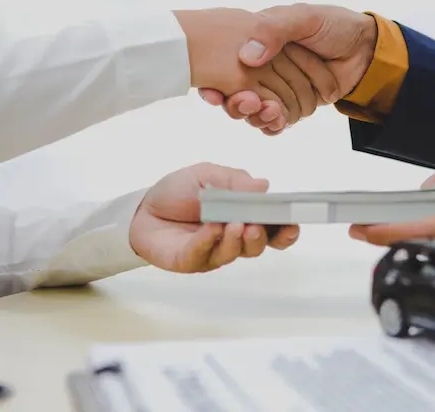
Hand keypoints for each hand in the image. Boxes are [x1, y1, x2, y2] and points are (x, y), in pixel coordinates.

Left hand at [129, 162, 299, 272]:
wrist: (142, 208)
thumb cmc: (177, 192)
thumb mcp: (207, 175)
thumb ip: (234, 181)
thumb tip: (263, 185)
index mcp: (243, 217)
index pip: (272, 228)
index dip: (285, 229)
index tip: (292, 223)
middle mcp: (232, 238)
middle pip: (258, 246)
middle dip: (263, 237)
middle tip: (257, 225)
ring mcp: (212, 252)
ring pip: (234, 253)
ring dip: (237, 239)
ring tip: (235, 224)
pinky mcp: (190, 261)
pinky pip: (204, 254)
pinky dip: (209, 240)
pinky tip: (211, 227)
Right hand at [174, 8, 333, 127]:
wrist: (366, 50)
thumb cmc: (334, 25)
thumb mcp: (304, 18)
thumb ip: (274, 30)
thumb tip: (247, 56)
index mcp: (256, 43)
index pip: (225, 66)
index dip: (215, 83)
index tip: (214, 94)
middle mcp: (261, 68)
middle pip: (236, 94)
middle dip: (237, 104)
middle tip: (249, 103)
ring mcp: (276, 89)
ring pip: (253, 112)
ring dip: (257, 117)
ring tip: (270, 111)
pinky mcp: (291, 106)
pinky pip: (274, 122)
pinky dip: (273, 125)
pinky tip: (278, 121)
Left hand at [348, 150, 434, 278]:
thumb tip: (433, 184)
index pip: (420, 231)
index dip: (385, 232)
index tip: (360, 229)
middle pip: (419, 247)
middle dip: (390, 237)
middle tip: (365, 226)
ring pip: (433, 255)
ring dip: (409, 241)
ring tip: (388, 227)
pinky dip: (432, 248)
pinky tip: (420, 236)